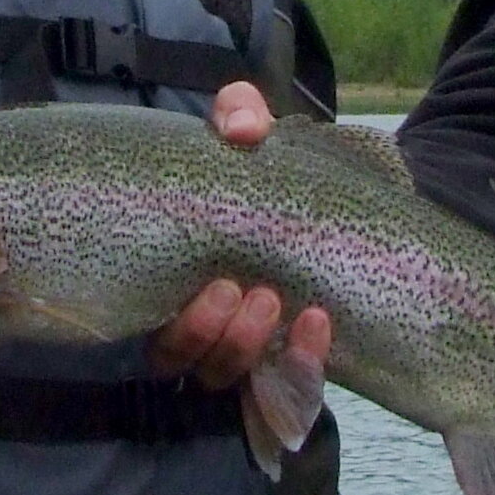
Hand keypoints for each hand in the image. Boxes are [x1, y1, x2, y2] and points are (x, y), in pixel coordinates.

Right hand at [147, 82, 333, 393]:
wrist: (339, 197)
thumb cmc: (272, 169)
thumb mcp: (250, 134)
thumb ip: (238, 114)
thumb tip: (239, 131)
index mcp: (175, 281)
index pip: (155, 330)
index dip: (176, 325)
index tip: (213, 284)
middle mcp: (204, 325)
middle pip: (181, 360)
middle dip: (205, 333)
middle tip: (236, 289)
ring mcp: (248, 346)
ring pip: (224, 376)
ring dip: (243, 345)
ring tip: (273, 301)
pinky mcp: (292, 357)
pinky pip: (289, 381)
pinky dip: (301, 357)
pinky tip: (317, 322)